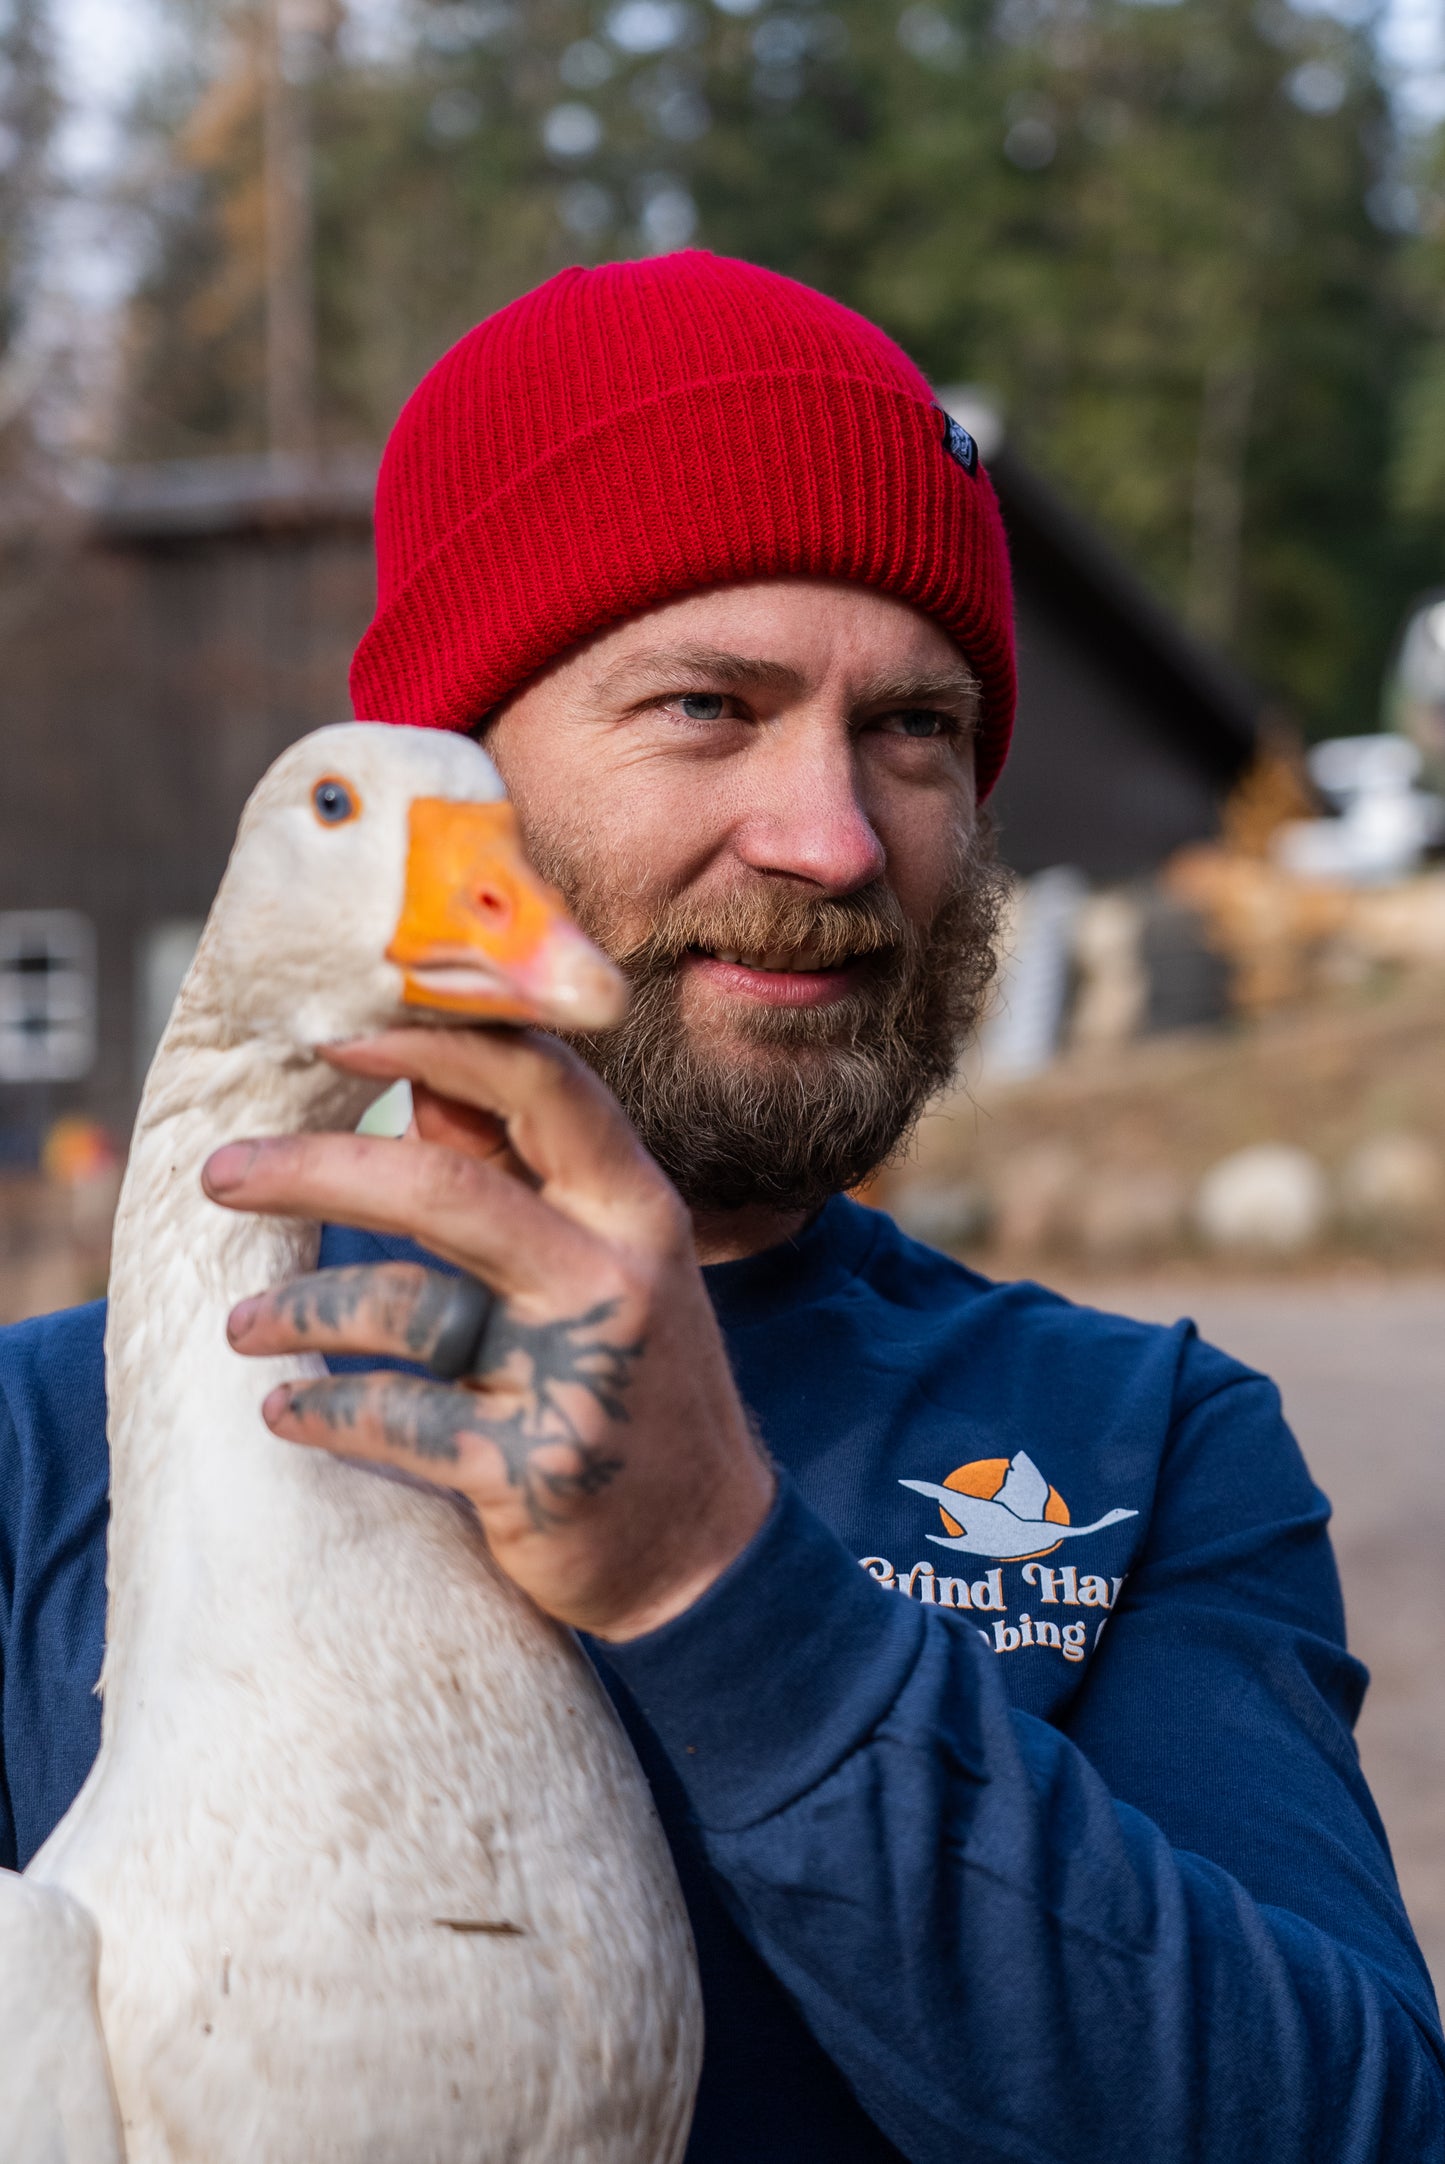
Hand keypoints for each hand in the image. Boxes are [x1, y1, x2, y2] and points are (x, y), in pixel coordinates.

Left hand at [202, 1030, 774, 1640]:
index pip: (540, 1084)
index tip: (333, 1034)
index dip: (434, 1045)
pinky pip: (397, 1420)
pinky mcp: (532, 1467)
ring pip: (405, 1308)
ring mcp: (575, 1372)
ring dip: (298, 1312)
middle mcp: (615, 1274)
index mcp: (636, 1206)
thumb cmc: (637, 1379)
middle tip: (221, 1173)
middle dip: (313, 1170)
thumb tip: (424, 1086)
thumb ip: (527, 1177)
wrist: (705, 1549)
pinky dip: (325, 1412)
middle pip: (443, 1186)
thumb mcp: (610, 1261)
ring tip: (243, 1326)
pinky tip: (287, 1412)